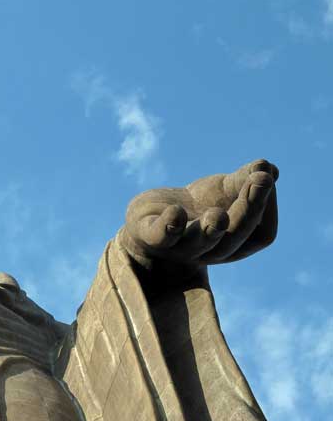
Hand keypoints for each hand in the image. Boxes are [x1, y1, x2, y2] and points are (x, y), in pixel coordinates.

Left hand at [120, 159, 278, 280]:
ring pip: (200, 243)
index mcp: (235, 243)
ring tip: (218, 214)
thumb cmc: (197, 204)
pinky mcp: (151, 236)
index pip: (261, 234)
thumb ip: (245, 179)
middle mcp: (210, 251)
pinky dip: (169, 225)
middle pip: (234, 239)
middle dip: (249, 209)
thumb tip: (268, 169)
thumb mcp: (224, 188)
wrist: (151, 215)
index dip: (266, 206)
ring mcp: (179, 246)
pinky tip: (177, 211)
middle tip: (260, 180)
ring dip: (211, 229)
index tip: (265, 175)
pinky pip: (161, 236)